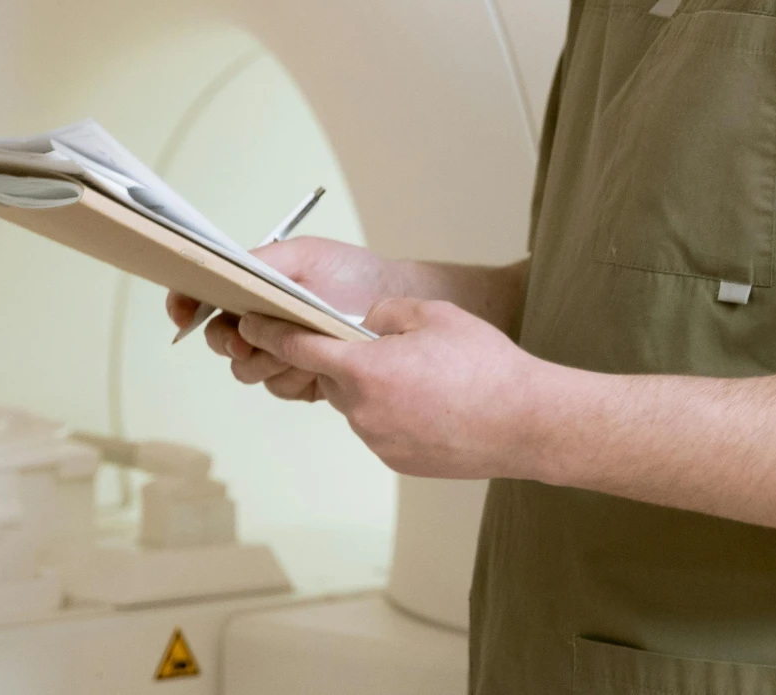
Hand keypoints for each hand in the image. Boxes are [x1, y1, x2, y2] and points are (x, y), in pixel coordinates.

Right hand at [166, 236, 400, 401]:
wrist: (393, 302)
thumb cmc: (350, 272)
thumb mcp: (304, 255)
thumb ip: (262, 262)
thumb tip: (225, 274)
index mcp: (252, 290)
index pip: (203, 299)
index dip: (185, 306)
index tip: (184, 313)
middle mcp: (259, 324)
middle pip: (220, 343)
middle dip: (232, 342)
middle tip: (251, 338)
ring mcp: (278, 354)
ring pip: (247, 371)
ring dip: (270, 360)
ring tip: (301, 345)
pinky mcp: (301, 380)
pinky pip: (280, 388)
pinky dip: (295, 377)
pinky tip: (316, 363)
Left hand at [214, 298, 561, 478]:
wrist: (526, 423)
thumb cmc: (485, 367)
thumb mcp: (434, 315)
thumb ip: (386, 314)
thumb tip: (365, 324)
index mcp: (365, 369)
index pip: (299, 347)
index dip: (270, 332)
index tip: (249, 323)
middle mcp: (362, 410)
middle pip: (333, 377)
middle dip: (348, 360)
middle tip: (388, 348)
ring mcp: (378, 441)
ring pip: (360, 404)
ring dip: (377, 388)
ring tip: (428, 378)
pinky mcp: (396, 461)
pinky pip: (382, 428)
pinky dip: (396, 413)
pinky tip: (434, 404)